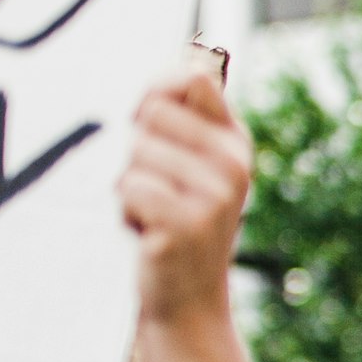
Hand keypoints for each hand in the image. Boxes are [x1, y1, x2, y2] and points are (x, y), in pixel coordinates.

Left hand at [118, 68, 252, 325]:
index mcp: (235, 143)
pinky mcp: (187, 225)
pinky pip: (131, 189)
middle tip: (155, 186)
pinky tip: (146, 232)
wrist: (188, 301)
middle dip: (136, 150)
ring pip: (136, 154)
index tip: (149, 127)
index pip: (191, 79)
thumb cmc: (179, 224)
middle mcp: (233, 166)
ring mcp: (214, 198)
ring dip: (129, 186)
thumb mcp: (193, 167)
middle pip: (152, 115)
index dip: (155, 96)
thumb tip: (182, 61)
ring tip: (151, 213)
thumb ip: (184, 118)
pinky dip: (126, 212)